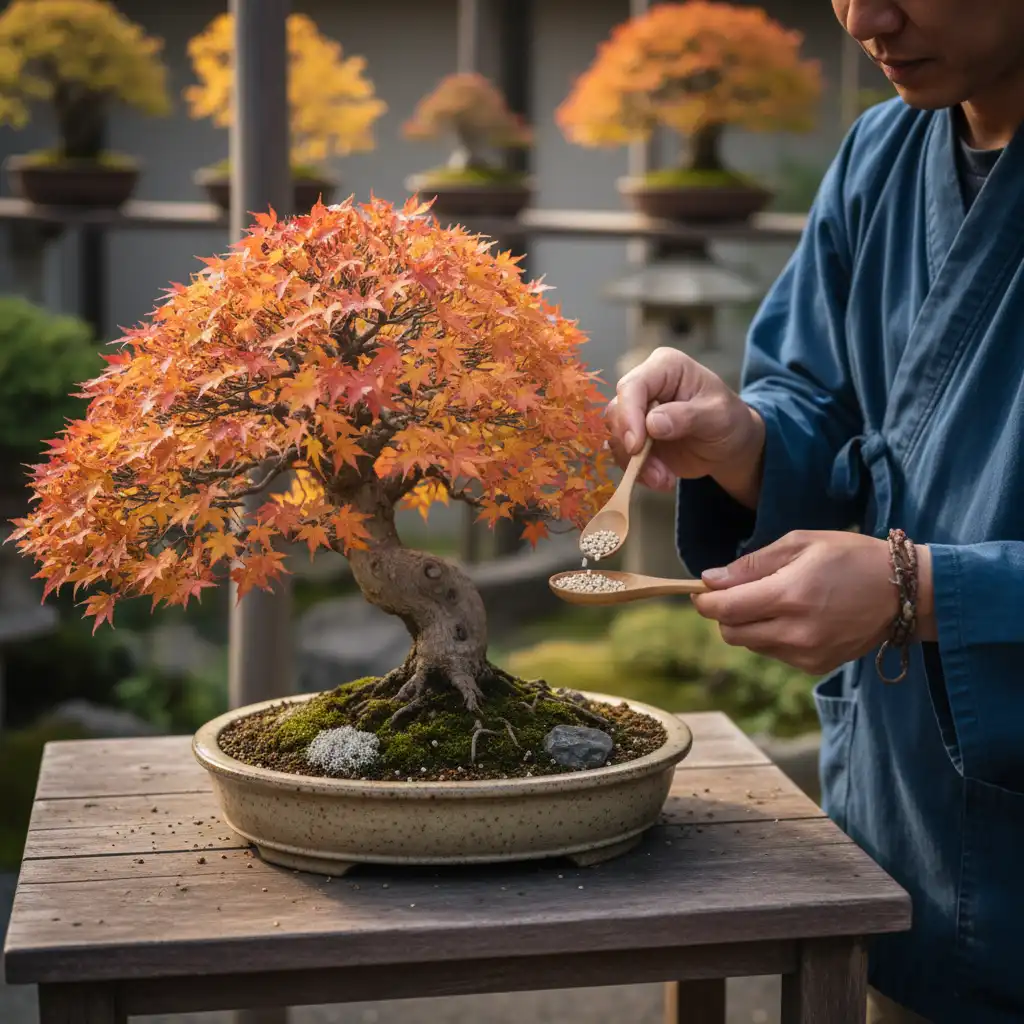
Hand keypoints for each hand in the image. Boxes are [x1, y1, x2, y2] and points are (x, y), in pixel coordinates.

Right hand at [605, 347, 765, 507]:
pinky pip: (622, 454)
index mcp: (665, 367)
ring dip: (635, 464)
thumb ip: (688, 416)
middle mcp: (645, 386)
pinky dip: (637, 472)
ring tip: (664, 480)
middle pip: (617, 411)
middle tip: (656, 473)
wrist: (730, 445)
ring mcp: (636, 413)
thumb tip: (652, 424)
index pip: (633, 386)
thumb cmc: (729, 421)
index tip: (636, 447)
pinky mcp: (634, 437)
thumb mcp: (718, 416)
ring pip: (615, 436)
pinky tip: (662, 480)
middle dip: (631, 446)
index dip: (629, 415)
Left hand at [690, 530, 934, 674]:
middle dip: (725, 614)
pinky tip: (797, 617)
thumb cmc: (850, 557)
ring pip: (751, 644)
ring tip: (778, 601)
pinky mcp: (816, 666)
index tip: (703, 591)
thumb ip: (752, 564)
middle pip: (731, 633)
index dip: (705, 601)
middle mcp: (796, 631)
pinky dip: (773, 636)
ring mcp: (807, 653)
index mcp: (790, 596)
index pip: (725, 610)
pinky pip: (775, 653)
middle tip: (739, 593)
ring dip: (750, 624)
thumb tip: (711, 579)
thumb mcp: (800, 543)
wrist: (903, 591)